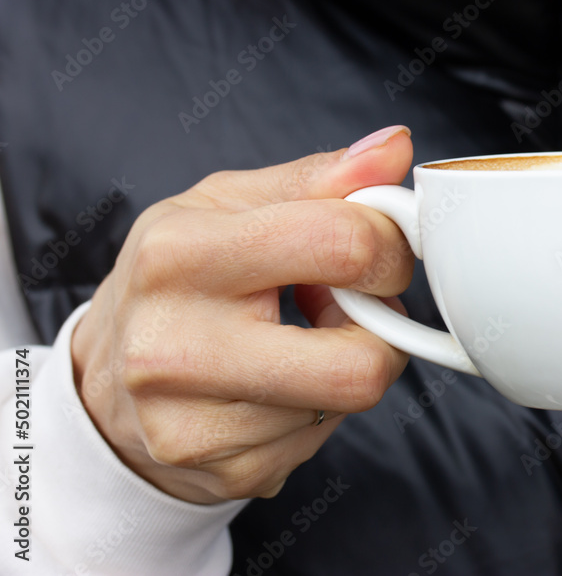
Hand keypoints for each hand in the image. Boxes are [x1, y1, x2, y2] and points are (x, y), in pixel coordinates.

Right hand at [71, 126, 414, 503]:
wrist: (107, 379)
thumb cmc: (176, 278)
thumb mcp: (228, 205)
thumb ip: (319, 177)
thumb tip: (396, 147)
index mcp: (181, 255)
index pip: (343, 247)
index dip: (388, 244)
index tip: (378, 245)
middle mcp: (176, 348)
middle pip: (361, 362)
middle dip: (383, 327)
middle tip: (353, 304)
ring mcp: (197, 425)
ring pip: (350, 401)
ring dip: (351, 362)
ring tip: (303, 338)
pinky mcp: (226, 473)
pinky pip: (325, 437)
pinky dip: (323, 404)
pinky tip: (283, 380)